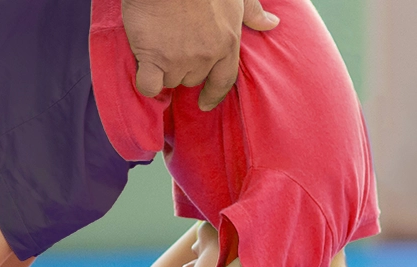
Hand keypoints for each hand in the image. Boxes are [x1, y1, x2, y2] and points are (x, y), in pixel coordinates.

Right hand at [121, 0, 278, 109]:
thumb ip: (252, 12)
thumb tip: (272, 23)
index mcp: (227, 43)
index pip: (224, 81)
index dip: (214, 95)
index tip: (205, 104)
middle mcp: (205, 57)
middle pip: (193, 79)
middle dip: (185, 69)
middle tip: (174, 49)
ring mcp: (178, 59)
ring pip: (171, 80)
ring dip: (164, 71)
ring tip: (157, 48)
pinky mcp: (152, 59)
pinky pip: (149, 85)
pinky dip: (147, 82)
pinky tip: (144, 71)